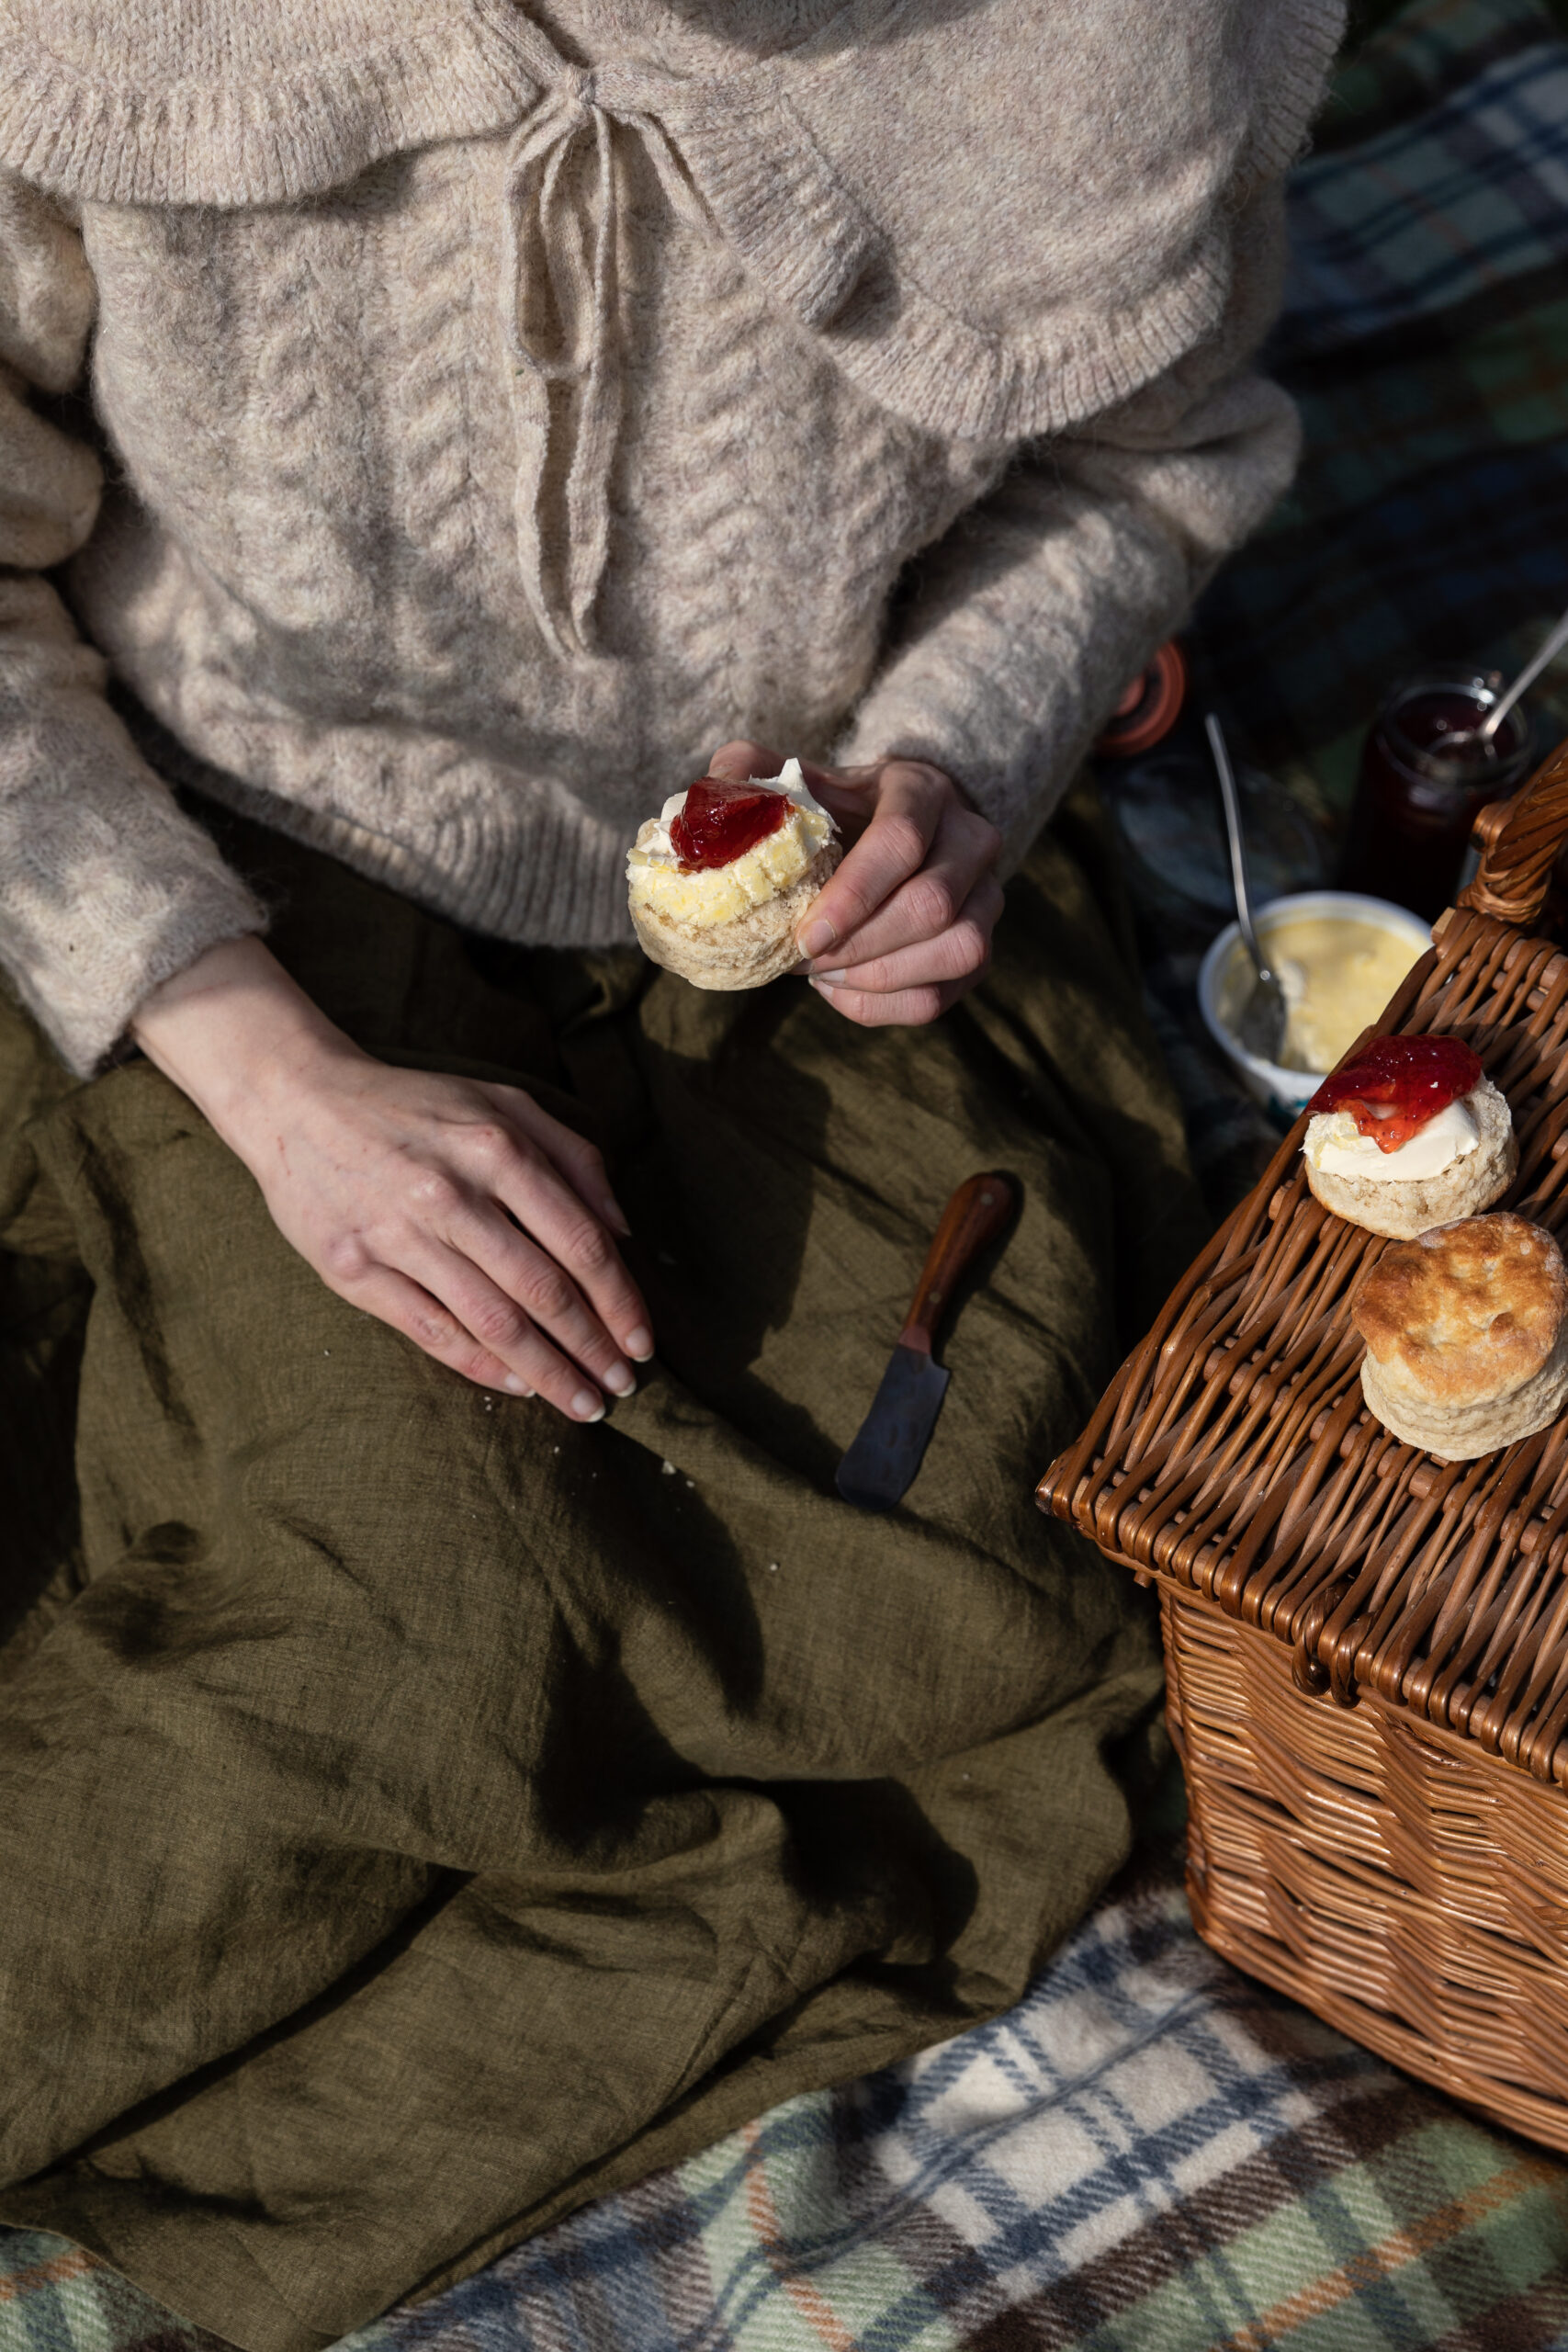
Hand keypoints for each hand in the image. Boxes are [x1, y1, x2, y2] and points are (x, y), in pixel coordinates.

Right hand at [131, 939, 652, 1420]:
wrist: (299, 1102)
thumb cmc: (415, 1106)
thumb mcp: (503, 1103)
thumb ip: (573, 1156)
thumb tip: (623, 1230)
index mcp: (498, 1149)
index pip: (581, 1243)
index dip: (621, 1301)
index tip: (643, 1343)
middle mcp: (452, 1195)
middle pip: (544, 1292)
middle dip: (593, 1349)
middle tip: (622, 1388)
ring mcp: (400, 1236)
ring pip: (494, 1323)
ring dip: (548, 1373)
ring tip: (582, 1403)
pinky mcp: (354, 1269)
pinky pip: (432, 1332)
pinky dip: (482, 1366)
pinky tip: (519, 1385)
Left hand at [707, 741, 1002, 1025]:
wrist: (897, 825)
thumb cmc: (836, 809)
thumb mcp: (796, 778)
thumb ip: (748, 775)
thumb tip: (711, 798)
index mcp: (921, 790)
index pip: (901, 842)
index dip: (853, 896)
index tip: (804, 935)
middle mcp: (972, 839)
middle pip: (931, 906)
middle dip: (858, 945)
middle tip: (803, 958)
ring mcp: (988, 896)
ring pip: (956, 952)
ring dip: (878, 978)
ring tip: (822, 975)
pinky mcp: (982, 947)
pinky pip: (944, 994)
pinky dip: (885, 1007)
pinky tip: (839, 991)